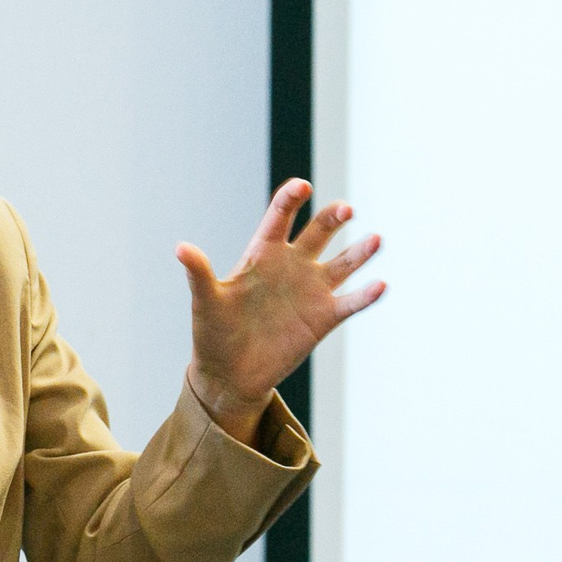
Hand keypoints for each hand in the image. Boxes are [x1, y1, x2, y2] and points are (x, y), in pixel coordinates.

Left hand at [178, 179, 384, 445]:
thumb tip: (181, 248)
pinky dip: (366, 294)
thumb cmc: (213, 333)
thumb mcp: (206, 302)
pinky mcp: (325, 317)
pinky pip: (351, 302)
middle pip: (319, 232)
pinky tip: (380, 285)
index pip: (280, 218)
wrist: (230, 374)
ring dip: (360, 251)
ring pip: (343, 263)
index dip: (290, 200)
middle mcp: (292, 265)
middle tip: (346, 209)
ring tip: (376, 239)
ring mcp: (311, 290)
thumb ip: (199, 273)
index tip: (301, 187)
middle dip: (333, 218)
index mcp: (263, 254)